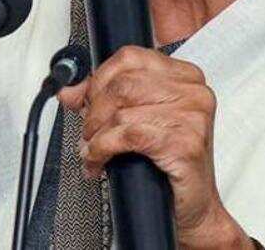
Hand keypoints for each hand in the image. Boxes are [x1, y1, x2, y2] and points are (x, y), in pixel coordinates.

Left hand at [58, 46, 252, 248]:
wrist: (194, 208)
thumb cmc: (170, 165)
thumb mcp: (137, 121)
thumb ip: (105, 100)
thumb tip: (70, 90)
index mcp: (186, 77)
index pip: (130, 57)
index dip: (99, 78)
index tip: (86, 99)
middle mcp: (194, 93)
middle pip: (122, 84)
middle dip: (94, 110)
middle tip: (89, 131)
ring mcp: (192, 117)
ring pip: (121, 111)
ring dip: (96, 134)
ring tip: (93, 150)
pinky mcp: (184, 143)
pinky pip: (127, 136)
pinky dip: (103, 148)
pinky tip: (100, 160)